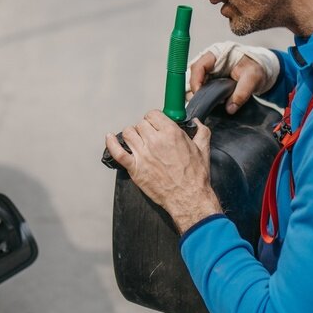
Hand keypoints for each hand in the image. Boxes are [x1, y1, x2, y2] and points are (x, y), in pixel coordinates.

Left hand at [105, 111, 221, 233]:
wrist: (188, 197)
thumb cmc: (195, 176)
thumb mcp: (203, 150)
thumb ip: (201, 132)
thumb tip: (196, 122)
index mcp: (171, 133)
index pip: (153, 115)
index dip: (154, 119)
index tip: (155, 125)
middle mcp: (155, 141)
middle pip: (140, 124)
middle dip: (144, 129)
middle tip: (149, 137)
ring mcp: (143, 154)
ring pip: (128, 134)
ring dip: (132, 135)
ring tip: (137, 141)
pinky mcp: (135, 168)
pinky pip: (117, 152)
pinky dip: (111, 143)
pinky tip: (110, 138)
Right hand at [189, 51, 266, 113]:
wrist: (260, 69)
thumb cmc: (255, 66)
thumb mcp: (252, 78)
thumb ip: (242, 92)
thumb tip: (230, 108)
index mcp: (216, 55)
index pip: (198, 67)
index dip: (196, 81)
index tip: (200, 95)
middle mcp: (208, 63)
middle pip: (193, 77)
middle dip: (196, 92)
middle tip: (204, 104)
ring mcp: (208, 73)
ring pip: (195, 85)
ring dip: (200, 97)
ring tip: (209, 105)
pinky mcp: (210, 82)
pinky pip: (201, 91)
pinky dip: (204, 99)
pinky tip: (211, 104)